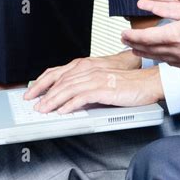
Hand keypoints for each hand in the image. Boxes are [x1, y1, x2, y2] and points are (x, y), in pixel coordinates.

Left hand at [24, 56, 157, 112]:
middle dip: (44, 93)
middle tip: (34, 105)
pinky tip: (63, 111)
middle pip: (61, 81)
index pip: (60, 73)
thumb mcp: (103, 83)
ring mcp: (97, 79)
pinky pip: (83, 97)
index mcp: (88, 67)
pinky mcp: (105, 89)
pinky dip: (70, 105)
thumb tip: (70, 98)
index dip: (43, 82)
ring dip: (53, 101)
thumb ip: (86, 87)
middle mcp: (91, 70)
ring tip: (44, 110)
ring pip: (69, 89)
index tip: (32, 92)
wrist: (147, 83)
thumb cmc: (128, 85)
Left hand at [123, 0, 179, 68]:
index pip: (146, 37)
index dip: (132, 36)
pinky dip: (163, 59)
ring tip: (138, 51)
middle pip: (149, 49)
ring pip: (159, 57)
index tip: (123, 34)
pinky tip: (165, 57)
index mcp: (175, 35)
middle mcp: (176, 50)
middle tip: (125, 42)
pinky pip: (172, 63)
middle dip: (135, 44)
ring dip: (146, 53)